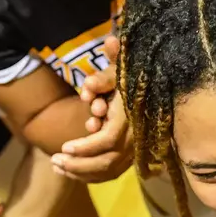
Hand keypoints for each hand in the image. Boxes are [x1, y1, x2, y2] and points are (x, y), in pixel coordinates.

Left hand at [55, 38, 132, 182]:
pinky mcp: (133, 157)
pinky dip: (91, 175)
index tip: (64, 146)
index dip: (87, 146)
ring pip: (109, 171)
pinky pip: (112, 173)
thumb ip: (117, 57)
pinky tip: (71, 171)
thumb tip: (109, 41)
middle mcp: (137, 137)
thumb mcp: (126, 66)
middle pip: (107, 161)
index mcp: (134, 118)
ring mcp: (137, 149)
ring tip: (56, 166)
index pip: (109, 140)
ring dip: (81, 172)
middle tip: (54, 160)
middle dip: (79, 164)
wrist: (161, 94)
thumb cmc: (138, 78)